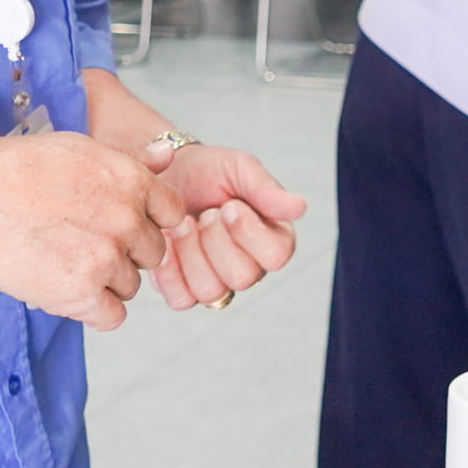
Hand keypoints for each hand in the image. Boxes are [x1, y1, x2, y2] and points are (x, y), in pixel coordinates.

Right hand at [0, 133, 187, 330]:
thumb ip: (131, 160)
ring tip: (66, 261)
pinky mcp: (81, 293)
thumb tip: (166, 156)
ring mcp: (106, 259)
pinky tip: (68, 291)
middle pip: (153, 253)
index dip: (149, 220)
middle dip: (126, 252)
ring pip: (131, 285)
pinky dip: (93, 310)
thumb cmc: (19, 170)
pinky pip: (112, 316)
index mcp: (133, 182)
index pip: (173, 212)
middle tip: (85, 243)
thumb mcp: (83, 150)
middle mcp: (128, 221)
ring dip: (106, 281)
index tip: (123, 223)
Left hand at [149, 144, 307, 308]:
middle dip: (216, 240)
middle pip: (242, 277)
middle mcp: (250, 267)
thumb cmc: (208, 171)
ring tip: (182, 223)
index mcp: (273, 239)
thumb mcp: (239, 169)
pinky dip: (169, 269)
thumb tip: (300, 208)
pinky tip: (168, 241)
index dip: (248, 232)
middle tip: (206, 213)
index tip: (229, 205)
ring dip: (190, 251)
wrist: (167, 174)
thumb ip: (267, 190)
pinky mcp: (185, 290)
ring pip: (210, 291)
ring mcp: (218, 282)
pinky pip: (182, 299)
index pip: (276, 256)